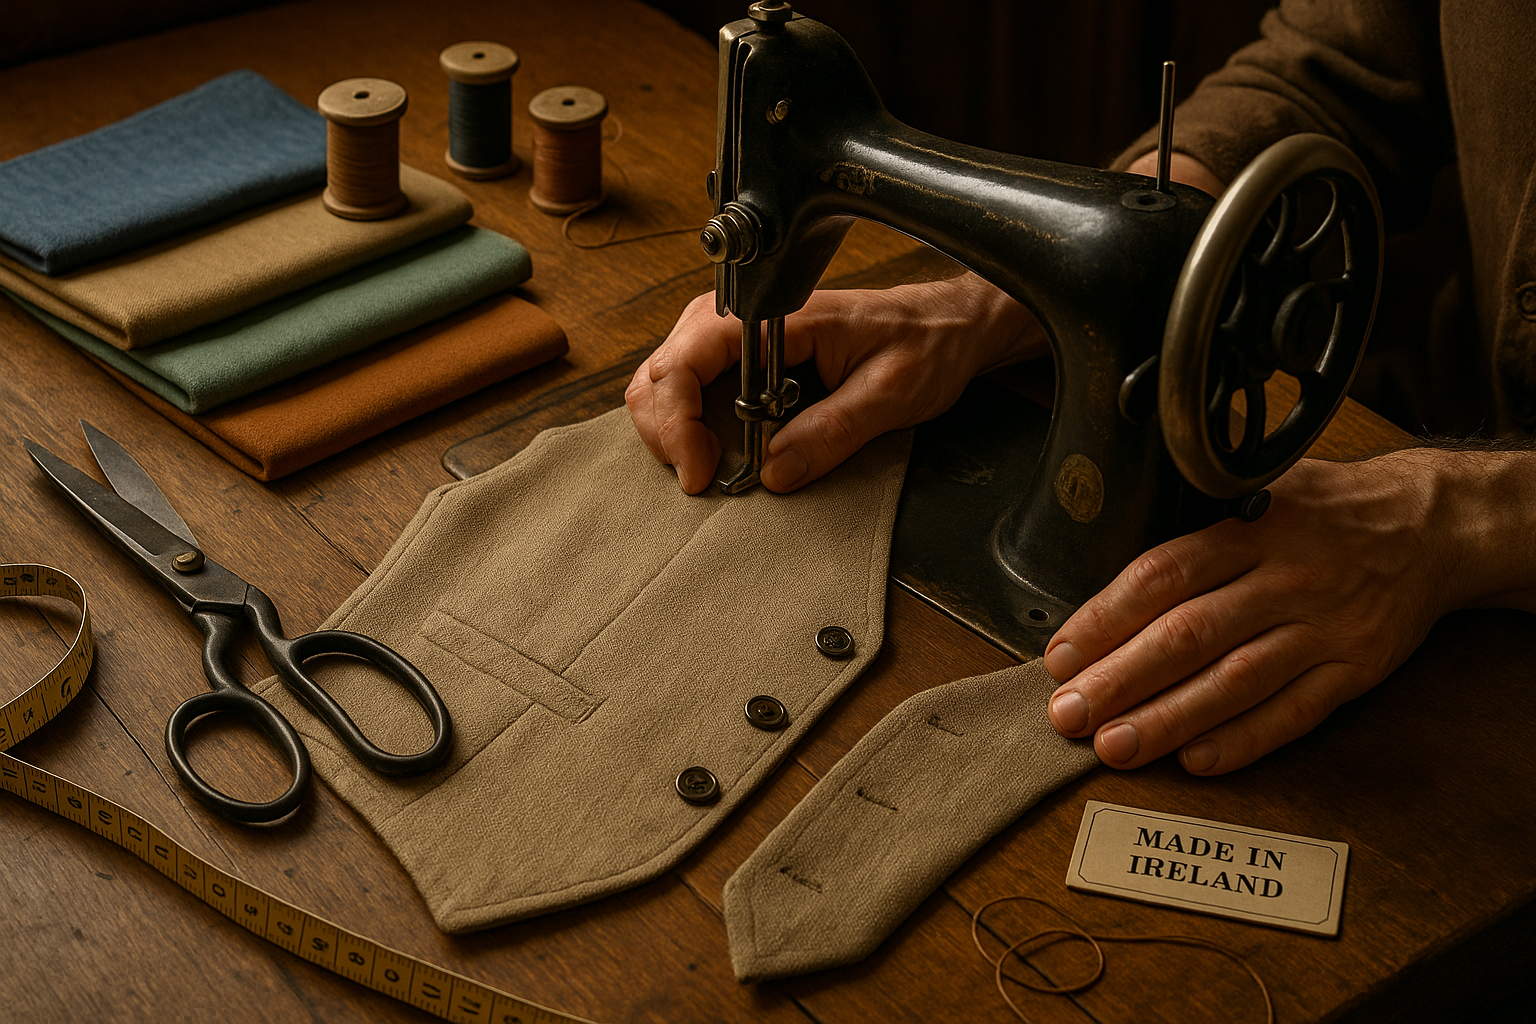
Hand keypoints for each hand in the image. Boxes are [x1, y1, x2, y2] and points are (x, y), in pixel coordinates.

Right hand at [626, 273, 1044, 492]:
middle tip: (701, 479)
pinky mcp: (744, 354)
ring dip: (670, 427)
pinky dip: (685, 420)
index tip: (700, 471)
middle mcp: (747, 315)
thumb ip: (832, 431)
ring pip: (666, 375)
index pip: (690, 355)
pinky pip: (690, 383)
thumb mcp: (891, 394)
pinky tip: (711, 448)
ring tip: (704, 466)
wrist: (946, 327)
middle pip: (663, 367)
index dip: (678, 418)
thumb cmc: (925, 345)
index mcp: (779, 315)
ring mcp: (739, 333)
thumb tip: (774, 472)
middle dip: (666, 429)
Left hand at [1041, 449, 1535, 773]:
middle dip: (1120, 678)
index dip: (1105, 618)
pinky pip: (1295, 712)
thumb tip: (1106, 593)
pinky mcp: (1356, 669)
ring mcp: (1324, 626)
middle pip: (1190, 634)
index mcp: (1250, 528)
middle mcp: (1286, 577)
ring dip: (1169, 719)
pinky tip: (1197, 760)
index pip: (1163, 575)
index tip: (1062, 655)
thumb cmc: (1325, 511)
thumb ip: (1193, 534)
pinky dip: (1244, 740)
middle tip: (1069, 714)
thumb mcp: (1258, 491)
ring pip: (1236, 680)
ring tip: (1115, 747)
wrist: (1431, 525)